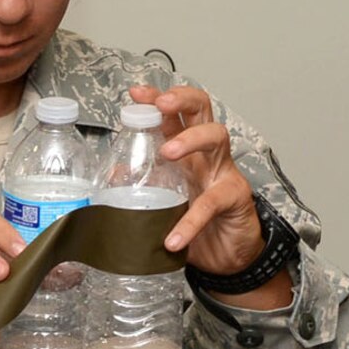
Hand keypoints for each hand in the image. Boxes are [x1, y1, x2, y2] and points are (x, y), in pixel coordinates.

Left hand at [132, 85, 262, 273]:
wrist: (227, 256)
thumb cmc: (195, 221)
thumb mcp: (162, 200)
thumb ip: (140, 186)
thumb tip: (112, 174)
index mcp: (184, 149)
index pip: (173, 114)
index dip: (157, 99)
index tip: (136, 93)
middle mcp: (205, 153)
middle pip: (201, 110)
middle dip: (181, 99)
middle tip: (161, 105)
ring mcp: (223, 171)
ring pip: (216, 137)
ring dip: (190, 139)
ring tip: (167, 152)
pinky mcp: (236, 197)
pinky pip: (213, 202)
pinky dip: (191, 220)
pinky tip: (174, 237)